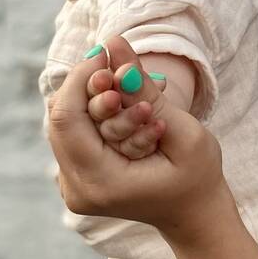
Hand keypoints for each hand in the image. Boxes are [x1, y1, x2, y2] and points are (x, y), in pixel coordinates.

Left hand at [46, 36, 230, 240]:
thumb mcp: (180, 130)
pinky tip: (118, 105)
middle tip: (117, 66)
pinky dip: (92, 113)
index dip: (81, 78)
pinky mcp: (77, 178)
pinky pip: (74, 134)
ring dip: (89, 97)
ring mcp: (73, 186)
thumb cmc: (198, 176)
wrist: (194, 215)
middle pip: (59, 119)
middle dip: (85, 85)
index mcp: (100, 182)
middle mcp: (76, 188)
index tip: (107, 54)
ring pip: (64, 123)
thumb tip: (113, 43)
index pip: (66, 118)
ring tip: (123, 85)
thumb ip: (143, 89)